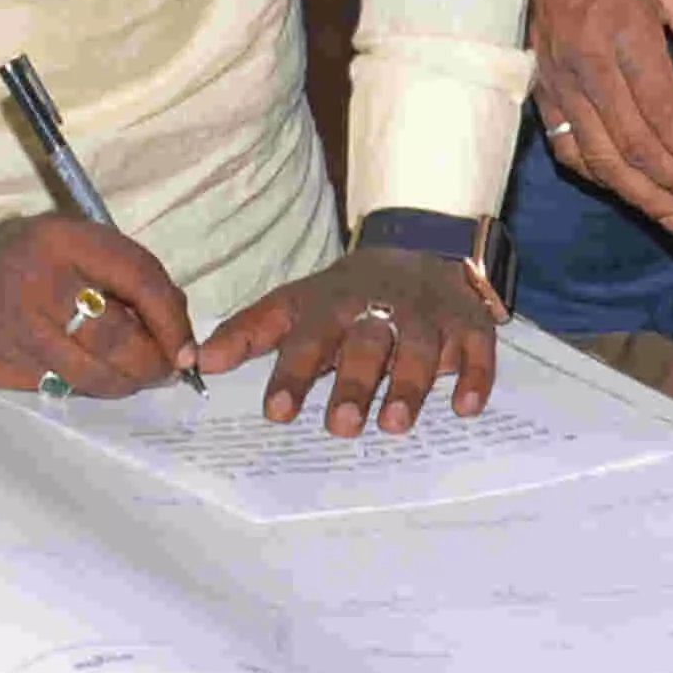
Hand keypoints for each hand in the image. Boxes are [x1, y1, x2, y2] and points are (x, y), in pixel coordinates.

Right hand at [0, 212, 193, 393]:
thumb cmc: (35, 260)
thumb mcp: (80, 245)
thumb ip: (129, 277)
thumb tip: (180, 333)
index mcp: (65, 239)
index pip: (138, 278)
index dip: (172, 321)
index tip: (188, 349)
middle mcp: (38, 281)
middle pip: (116, 336)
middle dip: (152, 361)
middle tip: (167, 370)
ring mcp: (17, 327)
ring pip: (92, 373)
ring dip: (126, 383)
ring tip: (136, 377)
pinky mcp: (3, 364)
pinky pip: (64, 388)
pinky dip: (92, 388)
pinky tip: (98, 378)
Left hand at [200, 252, 498, 433]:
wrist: (422, 245)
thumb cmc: (347, 293)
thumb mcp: (295, 303)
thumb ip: (248, 333)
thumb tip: (196, 361)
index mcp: (332, 307)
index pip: (307, 339)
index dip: (292, 375)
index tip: (276, 412)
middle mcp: (379, 311)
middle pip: (366, 346)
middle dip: (353, 384)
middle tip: (341, 426)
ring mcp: (428, 318)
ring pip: (421, 350)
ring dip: (409, 386)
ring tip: (394, 424)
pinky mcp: (469, 326)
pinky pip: (477, 351)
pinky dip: (474, 378)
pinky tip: (465, 407)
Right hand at [529, 0, 672, 231]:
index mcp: (626, 33)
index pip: (663, 110)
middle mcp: (589, 65)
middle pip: (634, 143)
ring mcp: (559, 81)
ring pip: (600, 155)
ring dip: (639, 194)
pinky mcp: (539, 88)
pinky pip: (566, 145)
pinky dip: (596, 176)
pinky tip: (621, 190)